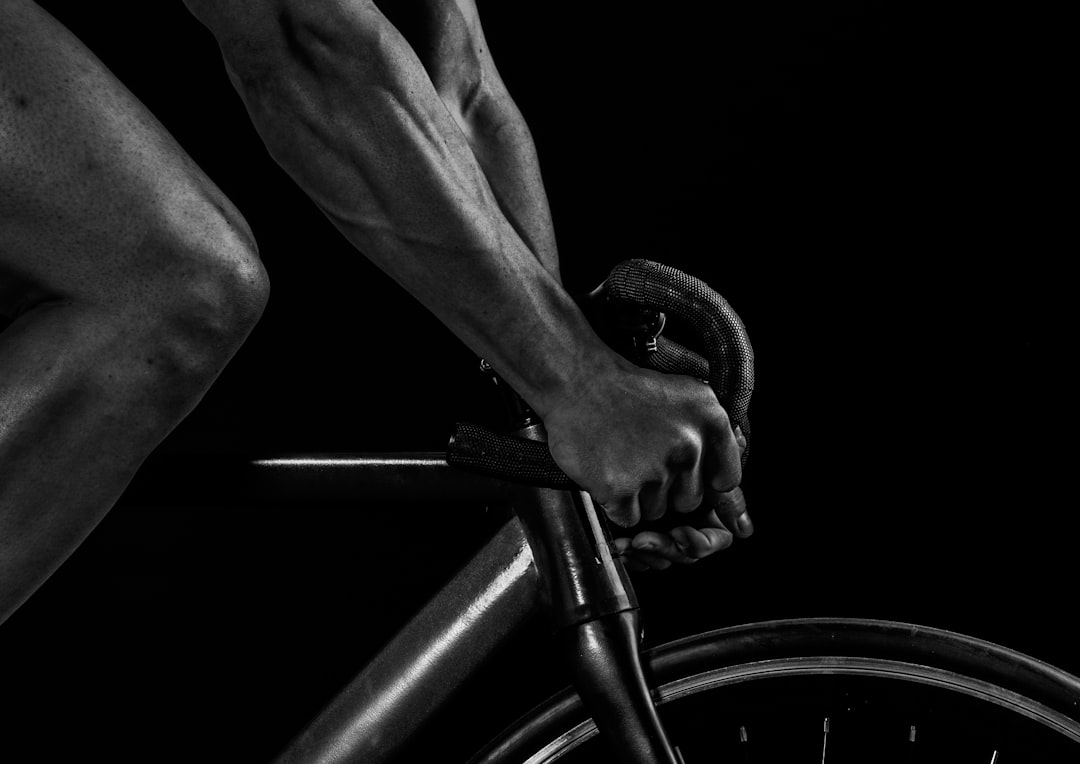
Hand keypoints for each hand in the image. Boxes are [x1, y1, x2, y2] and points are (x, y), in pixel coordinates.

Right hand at [540, 356, 751, 567]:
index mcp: (711, 421)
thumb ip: (715, 434)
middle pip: (689, 500)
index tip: (684, 472)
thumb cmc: (628, 390)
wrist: (577, 382)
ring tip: (622, 460)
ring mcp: (654, 469)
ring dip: (639, 497)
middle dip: (667, 489)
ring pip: (658, 511)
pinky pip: (629, 518)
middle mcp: (688, 446)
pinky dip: (616, 504)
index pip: (726, 480)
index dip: (703, 480)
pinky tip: (608, 473)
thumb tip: (737, 476)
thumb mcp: (686, 394)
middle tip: (641, 458)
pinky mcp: (619, 488)